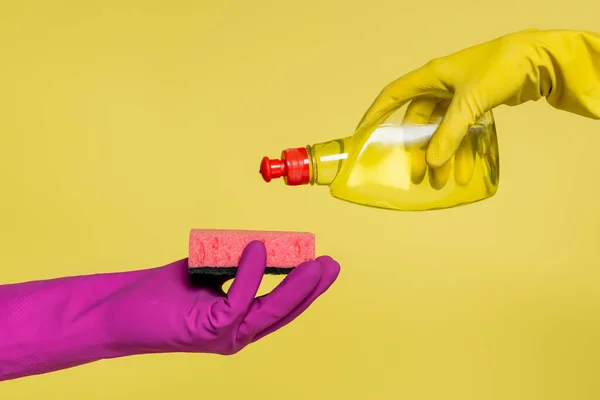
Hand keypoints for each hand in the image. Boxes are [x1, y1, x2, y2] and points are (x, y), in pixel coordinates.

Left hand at [106, 241, 339, 354]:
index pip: (281, 307)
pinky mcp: (207, 330)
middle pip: (283, 313)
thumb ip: (232, 263)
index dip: (305, 289)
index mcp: (239, 322)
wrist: (119, 312)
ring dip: (295, 287)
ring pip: (268, 312)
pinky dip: (251, 275)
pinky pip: (237, 301)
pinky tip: (258, 251)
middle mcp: (236, 335)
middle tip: (331, 265)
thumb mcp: (207, 273)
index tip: (323, 266)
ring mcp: (224, 337)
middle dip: (311, 290)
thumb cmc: (162, 293)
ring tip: (314, 264)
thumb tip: (259, 244)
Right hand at [356, 29, 599, 168]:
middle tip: (418, 175)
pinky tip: (464, 170)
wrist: (540, 58)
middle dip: (418, 150)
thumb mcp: (470, 101)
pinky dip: (461, 150)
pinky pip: (460, 131)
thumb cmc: (500, 68)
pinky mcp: (475, 104)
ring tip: (443, 180)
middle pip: (419, 122)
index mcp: (431, 77)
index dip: (375, 114)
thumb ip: (450, 133)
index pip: (393, 95)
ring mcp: (458, 96)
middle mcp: (440, 86)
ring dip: (441, 155)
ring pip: (441, 130)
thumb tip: (434, 162)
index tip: (362, 135)